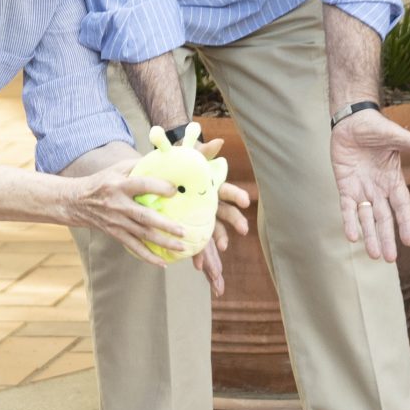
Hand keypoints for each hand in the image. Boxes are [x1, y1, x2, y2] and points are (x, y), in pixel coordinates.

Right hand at [66, 153, 188, 266]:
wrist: (76, 201)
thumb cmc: (103, 181)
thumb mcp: (117, 168)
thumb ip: (138, 165)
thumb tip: (164, 161)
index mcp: (119, 185)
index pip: (142, 185)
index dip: (158, 187)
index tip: (175, 191)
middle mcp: (118, 204)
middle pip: (144, 216)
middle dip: (165, 225)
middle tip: (183, 231)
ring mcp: (116, 221)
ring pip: (142, 234)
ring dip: (162, 242)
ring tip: (180, 247)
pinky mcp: (115, 233)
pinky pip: (133, 247)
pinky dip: (148, 256)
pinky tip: (162, 262)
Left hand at [188, 137, 252, 295]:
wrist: (164, 176)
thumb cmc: (179, 166)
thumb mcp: (188, 156)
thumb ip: (203, 151)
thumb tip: (219, 140)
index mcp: (212, 188)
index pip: (228, 190)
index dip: (237, 195)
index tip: (245, 201)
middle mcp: (212, 204)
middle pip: (227, 214)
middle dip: (235, 223)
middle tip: (242, 230)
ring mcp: (204, 218)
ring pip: (215, 234)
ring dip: (220, 245)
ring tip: (221, 254)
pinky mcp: (195, 228)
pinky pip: (200, 244)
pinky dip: (202, 256)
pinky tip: (201, 268)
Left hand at [330, 110, 409, 262]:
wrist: (350, 120)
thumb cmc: (374, 126)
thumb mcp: (394, 135)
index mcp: (393, 178)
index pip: (402, 205)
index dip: (406, 222)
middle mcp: (379, 188)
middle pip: (384, 218)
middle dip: (387, 237)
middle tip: (390, 259)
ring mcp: (361, 188)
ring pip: (367, 218)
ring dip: (370, 236)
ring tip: (374, 256)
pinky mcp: (345, 186)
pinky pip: (347, 208)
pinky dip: (349, 222)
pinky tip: (352, 237)